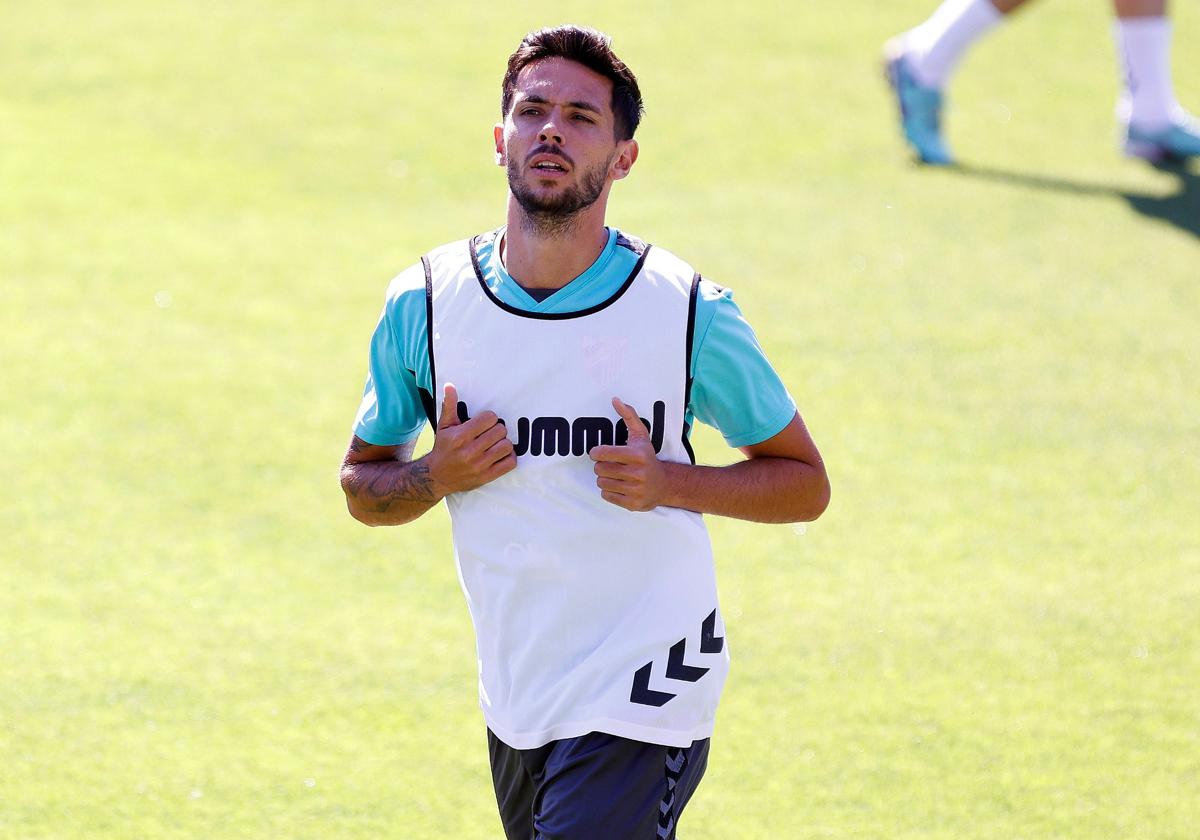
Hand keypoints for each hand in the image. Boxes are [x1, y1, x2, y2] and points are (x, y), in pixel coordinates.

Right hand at [427, 383, 516, 494]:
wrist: (436, 477)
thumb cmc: (442, 448)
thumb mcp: (444, 427)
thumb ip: (449, 406)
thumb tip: (449, 385)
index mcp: (460, 436)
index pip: (489, 418)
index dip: (490, 418)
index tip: (485, 422)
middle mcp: (469, 451)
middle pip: (500, 431)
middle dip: (497, 429)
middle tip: (491, 433)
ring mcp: (479, 466)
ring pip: (507, 446)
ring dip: (504, 443)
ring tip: (496, 443)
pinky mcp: (486, 477)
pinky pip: (510, 463)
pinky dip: (509, 457)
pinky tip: (501, 455)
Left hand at [589, 397, 665, 511]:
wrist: (665, 484)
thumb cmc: (647, 458)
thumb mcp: (641, 435)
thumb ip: (628, 416)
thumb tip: (615, 399)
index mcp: (637, 455)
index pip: (603, 453)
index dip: (596, 452)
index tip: (599, 453)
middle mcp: (637, 473)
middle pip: (599, 469)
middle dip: (602, 466)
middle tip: (611, 465)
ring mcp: (635, 490)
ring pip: (601, 482)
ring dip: (605, 478)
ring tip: (616, 475)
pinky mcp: (632, 503)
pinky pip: (606, 495)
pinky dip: (609, 491)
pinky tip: (620, 486)